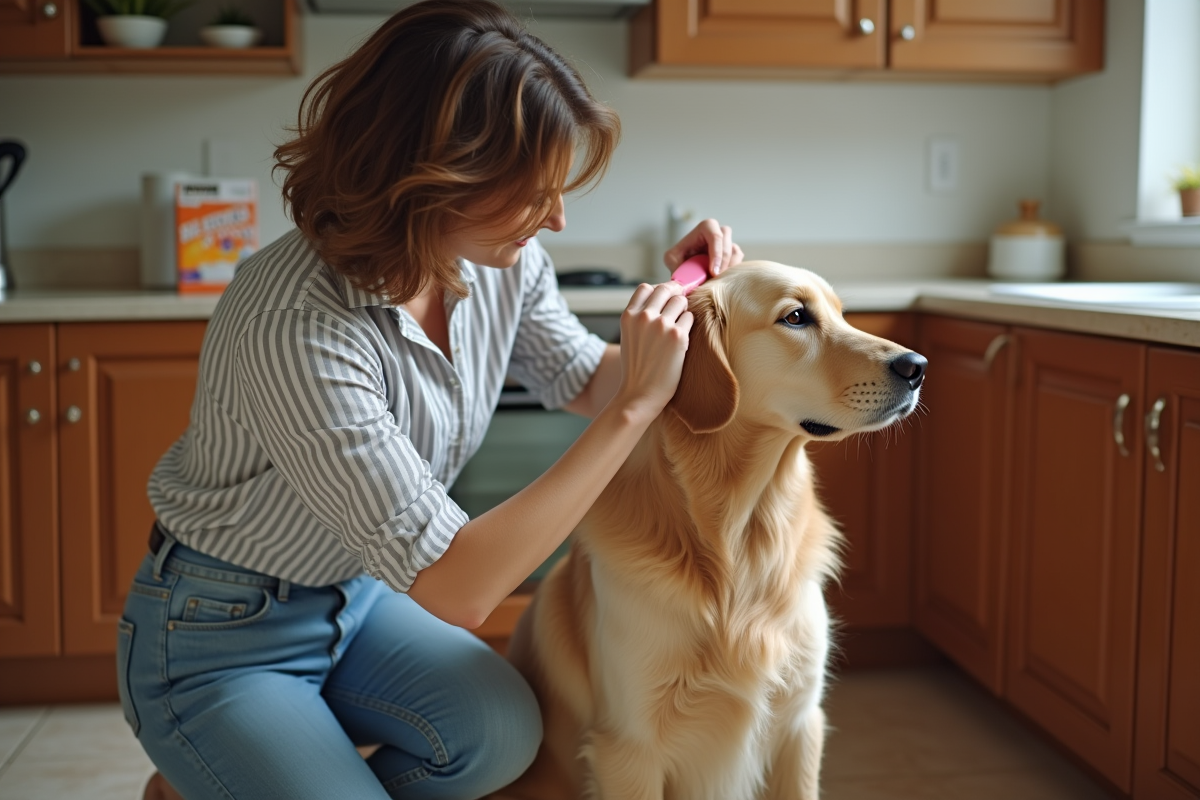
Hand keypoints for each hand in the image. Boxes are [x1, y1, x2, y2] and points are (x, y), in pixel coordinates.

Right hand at [614, 281, 693, 421]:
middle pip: (666, 289)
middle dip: (674, 295)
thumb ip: (640, 316)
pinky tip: (682, 339)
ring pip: (681, 300)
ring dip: (683, 310)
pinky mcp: (678, 336)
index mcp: (628, 316)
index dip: (658, 291)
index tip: (665, 298)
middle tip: (679, 306)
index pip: (645, 287)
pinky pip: (690, 318)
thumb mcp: (629, 336)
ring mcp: (661, 325)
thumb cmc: (636, 367)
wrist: (640, 394)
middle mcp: (644, 317)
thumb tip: (662, 299)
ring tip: (679, 326)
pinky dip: (688, 325)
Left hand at [663, 218, 744, 277]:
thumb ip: (678, 263)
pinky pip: (738, 260)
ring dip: (728, 267)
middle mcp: (719, 231)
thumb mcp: (672, 259)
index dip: (717, 255)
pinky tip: (721, 278)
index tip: (713, 273)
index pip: (716, 237)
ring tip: (717, 280)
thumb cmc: (678, 260)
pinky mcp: (733, 252)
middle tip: (715, 278)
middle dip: (723, 263)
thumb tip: (688, 275)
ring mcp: (728, 241)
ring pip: (735, 252)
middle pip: (728, 244)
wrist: (685, 269)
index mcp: (705, 227)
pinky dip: (733, 270)